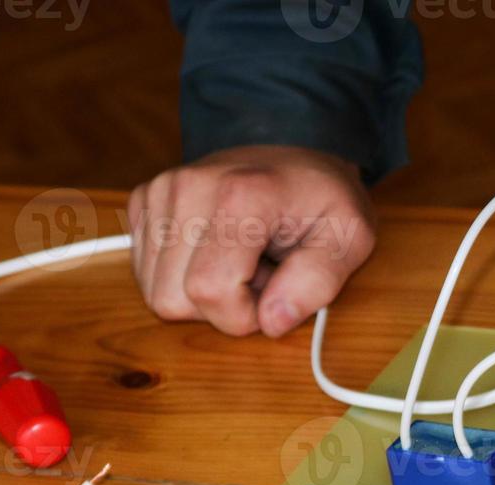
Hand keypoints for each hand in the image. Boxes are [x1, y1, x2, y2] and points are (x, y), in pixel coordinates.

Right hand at [128, 145, 375, 336]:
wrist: (296, 152)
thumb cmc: (324, 198)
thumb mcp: (351, 237)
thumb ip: (318, 282)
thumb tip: (272, 322)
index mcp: (240, 195)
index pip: (210, 291)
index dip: (245, 316)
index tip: (277, 293)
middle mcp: (188, 187)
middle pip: (175, 299)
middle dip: (224, 307)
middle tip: (262, 274)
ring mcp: (159, 191)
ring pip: (157, 292)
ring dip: (203, 294)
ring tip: (242, 262)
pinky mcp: (144, 202)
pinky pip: (147, 274)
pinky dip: (183, 277)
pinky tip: (217, 253)